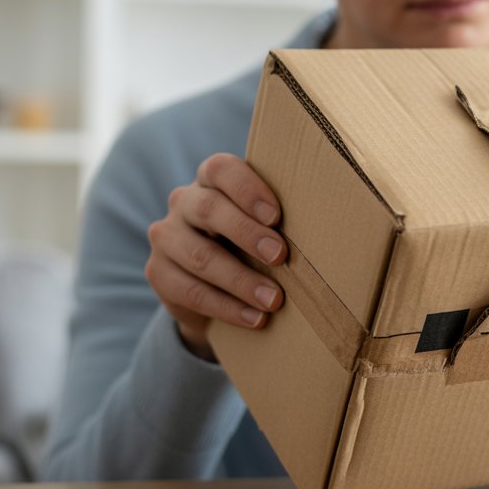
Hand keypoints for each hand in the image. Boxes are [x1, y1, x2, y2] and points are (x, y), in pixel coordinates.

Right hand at [145, 154, 287, 361]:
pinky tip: (255, 319)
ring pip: (199, 256)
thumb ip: (279, 221)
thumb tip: (330, 231)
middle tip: (281, 257)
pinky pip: (190, 290)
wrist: (213, 285)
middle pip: (209, 210)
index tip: (276, 216)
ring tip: (274, 300)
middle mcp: (184, 201)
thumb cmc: (252, 243)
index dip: (247, 189)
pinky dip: (226, 307)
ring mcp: (167, 236)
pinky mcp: (158, 273)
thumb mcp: (265, 226)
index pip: (221, 170)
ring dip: (241, 280)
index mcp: (212, 180)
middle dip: (247, 234)